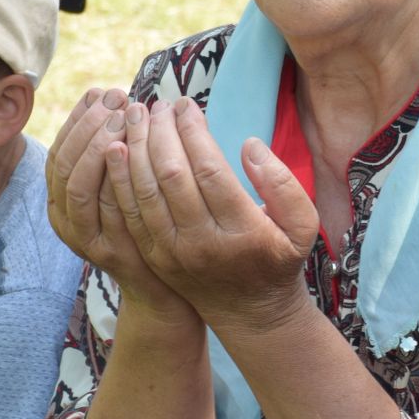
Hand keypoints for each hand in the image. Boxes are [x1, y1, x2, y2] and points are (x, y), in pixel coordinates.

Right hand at [47, 88, 194, 321]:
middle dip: (88, 124)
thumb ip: (116, 150)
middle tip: (115, 97)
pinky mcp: (104, 252)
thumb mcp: (126, 184)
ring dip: (96, 143)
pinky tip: (126, 147)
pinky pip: (99, 208)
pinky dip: (108, 175)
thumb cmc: (150, 225)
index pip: (60, 148)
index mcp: (63, 198)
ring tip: (122, 116)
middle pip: (63, 161)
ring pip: (76, 182)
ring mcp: (81, 238)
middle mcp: (63, 218)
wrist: (166, 287)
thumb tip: (116, 96)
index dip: (78, 118)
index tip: (101, 91)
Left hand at [104, 97, 318, 329]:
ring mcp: (174, 253)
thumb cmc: (278, 259)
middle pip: (171, 176)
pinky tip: (116, 148)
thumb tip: (249, 145)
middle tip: (157, 104)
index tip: (187, 105)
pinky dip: (119, 178)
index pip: (209, 171)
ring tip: (136, 115)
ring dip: (135, 148)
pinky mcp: (154, 257)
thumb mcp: (302, 226)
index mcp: (243, 233)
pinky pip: (130, 212)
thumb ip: (283, 183)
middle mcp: (203, 244)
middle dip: (160, 132)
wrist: (252, 314)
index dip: (194, 132)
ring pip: (145, 191)